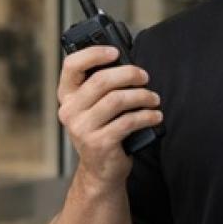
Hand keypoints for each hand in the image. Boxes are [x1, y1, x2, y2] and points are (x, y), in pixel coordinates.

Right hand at [56, 46, 162, 189]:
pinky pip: (128, 121)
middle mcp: (70, 111)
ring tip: (154, 99)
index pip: (72, 65)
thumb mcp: (95, 109)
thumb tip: (129, 65)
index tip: (116, 52)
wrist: (101, 171)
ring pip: (117, 100)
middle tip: (144, 77)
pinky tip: (155, 116)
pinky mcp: (99, 143)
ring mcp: (82, 128)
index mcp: (67, 97)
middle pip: (101, 81)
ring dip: (142, 96)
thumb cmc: (103, 132)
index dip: (94, 53)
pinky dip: (147, 116)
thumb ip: (103, 88)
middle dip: (129, 74)